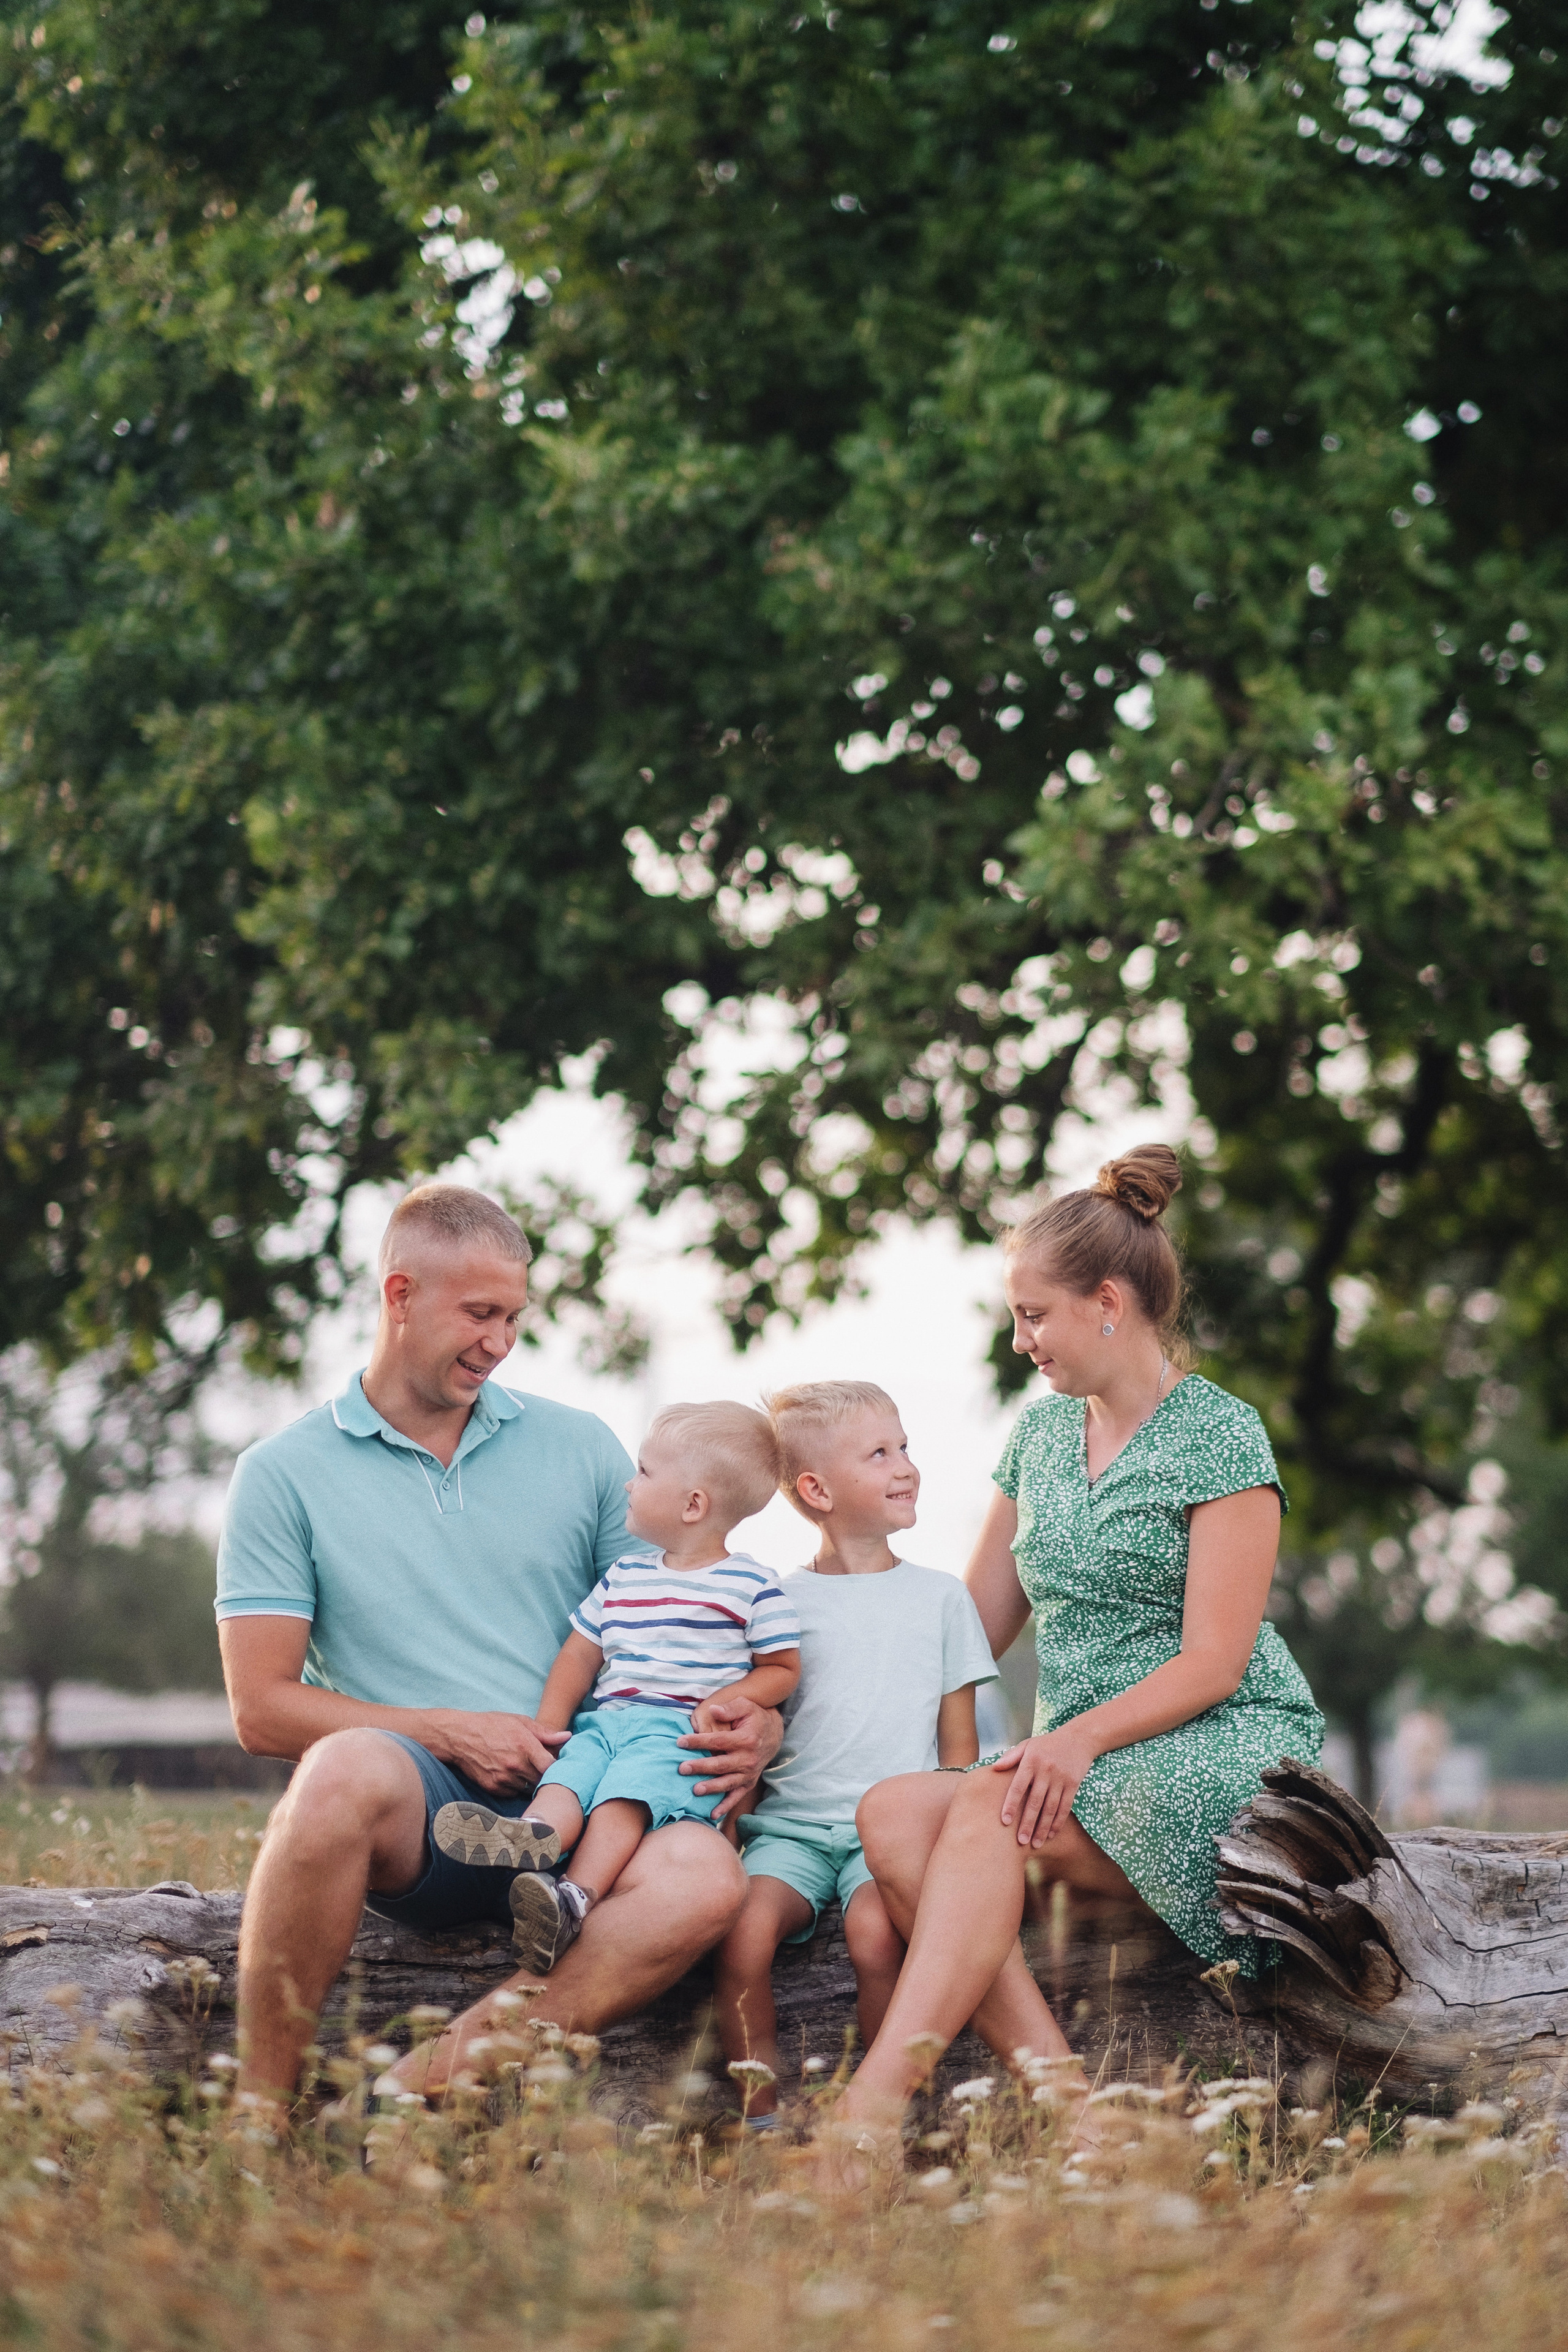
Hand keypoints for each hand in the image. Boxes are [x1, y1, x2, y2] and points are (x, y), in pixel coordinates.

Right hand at [428, 1710, 568, 1793]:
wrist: (460, 1737)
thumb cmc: (491, 1725)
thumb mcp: (519, 1721)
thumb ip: (544, 1732)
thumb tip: (566, 1737)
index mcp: (525, 1746)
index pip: (551, 1767)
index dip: (557, 1767)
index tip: (556, 1764)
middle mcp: (515, 1764)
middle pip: (541, 1780)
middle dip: (545, 1775)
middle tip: (542, 1768)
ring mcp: (503, 1778)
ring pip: (528, 1788)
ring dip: (530, 1782)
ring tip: (525, 1770)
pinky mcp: (493, 1788)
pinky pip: (513, 1793)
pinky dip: (516, 1787)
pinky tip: (512, 1775)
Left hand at [677, 1697, 782, 1823]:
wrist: (774, 1733)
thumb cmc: (755, 1717)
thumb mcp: (745, 1705)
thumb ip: (729, 1709)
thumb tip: (713, 1710)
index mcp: (746, 1739)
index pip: (718, 1741)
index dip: (698, 1742)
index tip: (680, 1742)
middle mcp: (748, 1758)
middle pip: (720, 1764)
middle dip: (700, 1767)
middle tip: (682, 1768)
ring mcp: (749, 1773)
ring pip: (727, 1783)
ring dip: (711, 1788)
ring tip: (695, 1790)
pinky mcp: (749, 1782)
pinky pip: (737, 1796)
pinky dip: (726, 1806)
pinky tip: (713, 1814)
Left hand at [989, 1726, 1096, 1848]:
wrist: (1078, 1738)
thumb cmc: (1047, 1744)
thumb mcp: (1028, 1745)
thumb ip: (1011, 1757)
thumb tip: (994, 1768)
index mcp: (1031, 1761)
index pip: (1018, 1786)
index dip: (1011, 1804)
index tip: (1004, 1821)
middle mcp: (1045, 1771)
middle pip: (1035, 1802)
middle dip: (1028, 1823)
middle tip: (1021, 1841)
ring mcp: (1061, 1778)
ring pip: (1051, 1808)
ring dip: (1043, 1827)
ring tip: (1035, 1843)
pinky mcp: (1073, 1784)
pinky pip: (1065, 1807)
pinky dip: (1058, 1822)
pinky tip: (1051, 1834)